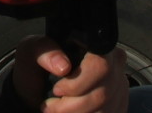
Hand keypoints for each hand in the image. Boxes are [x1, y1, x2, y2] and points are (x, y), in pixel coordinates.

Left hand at [12, 36, 128, 112]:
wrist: (36, 90)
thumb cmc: (37, 66)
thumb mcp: (32, 51)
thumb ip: (44, 51)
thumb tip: (63, 66)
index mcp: (95, 45)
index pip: (100, 65)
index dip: (77, 83)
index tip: (56, 90)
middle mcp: (114, 65)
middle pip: (102, 94)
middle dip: (72, 106)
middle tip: (50, 106)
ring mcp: (119, 88)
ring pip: (104, 110)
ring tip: (56, 110)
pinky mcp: (118, 106)